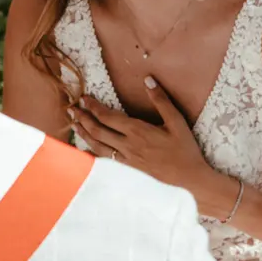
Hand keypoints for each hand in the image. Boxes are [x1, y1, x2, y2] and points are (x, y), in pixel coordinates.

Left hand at [69, 81, 223, 208]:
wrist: (189, 180)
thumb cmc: (185, 150)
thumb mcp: (176, 122)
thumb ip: (161, 100)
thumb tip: (148, 80)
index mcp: (137, 131)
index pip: (107, 116)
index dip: (93, 107)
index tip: (84, 98)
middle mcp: (127, 145)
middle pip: (97, 130)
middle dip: (82, 118)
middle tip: (72, 109)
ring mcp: (126, 160)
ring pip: (97, 146)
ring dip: (83, 134)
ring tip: (74, 125)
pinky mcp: (127, 170)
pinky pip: (104, 160)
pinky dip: (92, 152)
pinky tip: (86, 148)